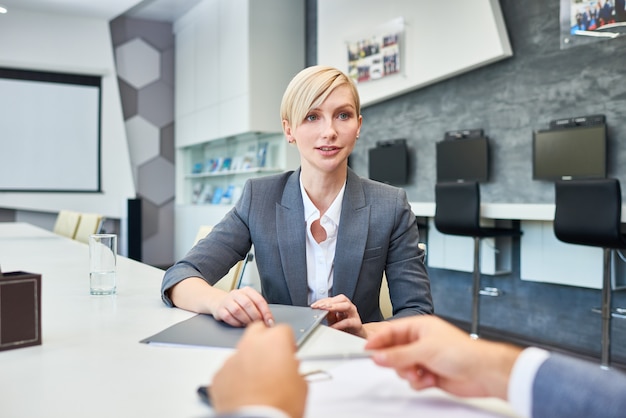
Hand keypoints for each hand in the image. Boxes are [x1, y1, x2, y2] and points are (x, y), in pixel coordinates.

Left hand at [210, 322, 307, 417]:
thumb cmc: (278, 404)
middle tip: (272, 359)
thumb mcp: (301, 386)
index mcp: (275, 341)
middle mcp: (251, 344)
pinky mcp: (219, 375)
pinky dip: (236, 377)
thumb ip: (295, 369)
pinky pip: (229, 370)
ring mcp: (232, 359)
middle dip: (265, 341)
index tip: (290, 353)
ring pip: (241, 351)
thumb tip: (291, 371)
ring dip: (249, 360)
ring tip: (258, 381)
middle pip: (258, 330)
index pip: (284, 330)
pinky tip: (245, 392)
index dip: (288, 343)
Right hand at [212, 286, 274, 327]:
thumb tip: (269, 321)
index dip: (266, 312)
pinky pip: (228, 317)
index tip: (269, 322)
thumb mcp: (249, 302)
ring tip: (249, 324)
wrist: (219, 302)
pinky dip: (236, 323)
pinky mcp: (220, 309)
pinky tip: (240, 324)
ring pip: (237, 310)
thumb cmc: (238, 304)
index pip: (259, 300)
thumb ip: (259, 309)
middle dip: (255, 316)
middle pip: (248, 304)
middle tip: (259, 324)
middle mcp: (236, 293)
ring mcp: (227, 301)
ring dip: (245, 320)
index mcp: (247, 290)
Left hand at [311, 294, 365, 337]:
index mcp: (342, 305)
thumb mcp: (334, 320)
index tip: (314, 305)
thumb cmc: (346, 328)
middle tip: (320, 306)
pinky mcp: (357, 323)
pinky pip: (348, 322)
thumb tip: (320, 311)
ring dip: (335, 307)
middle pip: (341, 298)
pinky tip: (333, 327)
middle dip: (329, 302)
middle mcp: (349, 307)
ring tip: (326, 310)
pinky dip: (339, 324)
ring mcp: (354, 314)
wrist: (357, 337)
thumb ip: (328, 315)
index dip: (322, 301)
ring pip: (347, 306)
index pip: (332, 299)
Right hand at [364, 315, 521, 399]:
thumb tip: (378, 356)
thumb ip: (399, 355)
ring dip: (409, 374)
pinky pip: (412, 380)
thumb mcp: (425, 350)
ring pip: (402, 368)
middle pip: (394, 351)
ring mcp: (424, 358)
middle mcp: (420, 341)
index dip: (378, 340)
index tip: (366, 349)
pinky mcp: (429, 373)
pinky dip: (419, 382)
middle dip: (398, 362)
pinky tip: (430, 379)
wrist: (482, 373)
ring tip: (421, 373)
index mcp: (419, 327)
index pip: (391, 331)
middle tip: (402, 366)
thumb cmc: (462, 352)